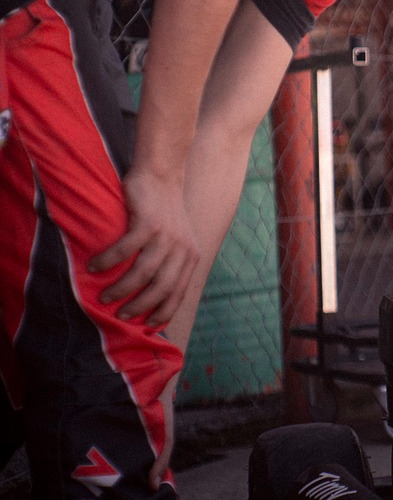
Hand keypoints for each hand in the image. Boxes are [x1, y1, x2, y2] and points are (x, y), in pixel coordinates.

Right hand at [89, 167, 198, 325]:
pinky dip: (108, 261)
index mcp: (191, 254)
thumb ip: (171, 261)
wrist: (162, 175)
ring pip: (143, 272)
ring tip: (104, 297)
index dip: (163, 310)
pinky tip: (93, 266)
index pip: (179, 291)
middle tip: (120, 315)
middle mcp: (182, 248)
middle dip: (140, 305)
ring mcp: (166, 235)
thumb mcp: (178, 238)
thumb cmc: (164, 211)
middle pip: (161, 287)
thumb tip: (155, 293)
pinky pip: (125, 249)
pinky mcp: (148, 222)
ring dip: (121, 288)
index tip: (147, 325)